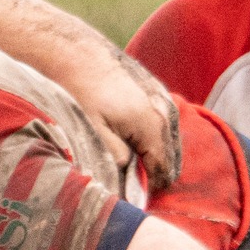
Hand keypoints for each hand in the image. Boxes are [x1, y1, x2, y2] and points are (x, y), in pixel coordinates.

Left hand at [65, 48, 181, 190]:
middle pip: (172, 157)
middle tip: (134, 185)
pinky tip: (137, 142)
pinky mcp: (158, 90)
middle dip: (156, 174)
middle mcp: (165, 112)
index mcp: (152, 126)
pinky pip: (166, 123)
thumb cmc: (81, 93)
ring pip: (171, 140)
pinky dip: (156, 137)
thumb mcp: (94, 132)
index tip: (135, 196)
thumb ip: (116, 158)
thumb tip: (131, 179)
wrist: (78, 53)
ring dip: (157, 155)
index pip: (164, 170)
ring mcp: (165, 98)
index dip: (151, 188)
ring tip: (135, 165)